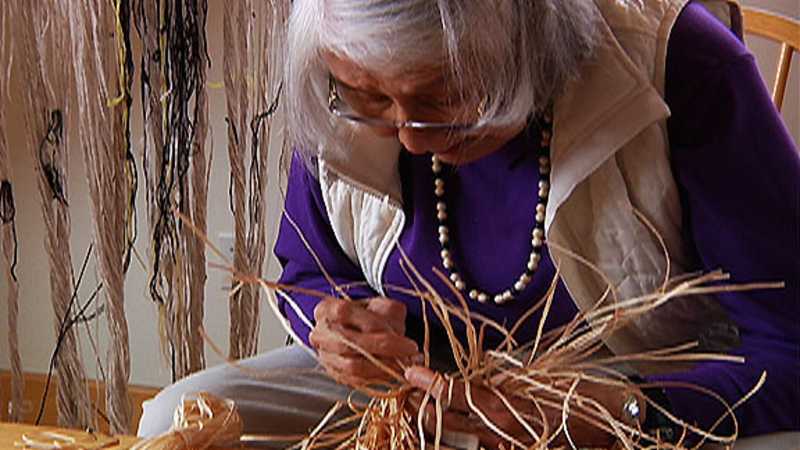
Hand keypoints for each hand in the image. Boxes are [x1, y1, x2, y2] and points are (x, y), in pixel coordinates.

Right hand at [310, 297, 419, 386]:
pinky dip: (376, 378)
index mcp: (326, 309)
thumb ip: (389, 312)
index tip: (408, 342)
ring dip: (381, 369)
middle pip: (351, 345)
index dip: (377, 327)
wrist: (357, 329)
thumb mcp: (381, 304)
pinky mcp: (333, 373)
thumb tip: (398, 334)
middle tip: (409, 355)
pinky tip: (391, 372)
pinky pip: (354, 381)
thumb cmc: (369, 314)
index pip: (348, 315)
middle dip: (384, 351)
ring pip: (352, 367)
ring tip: (402, 365)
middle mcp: (320, 333)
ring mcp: (324, 356)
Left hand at [406, 366, 639, 447]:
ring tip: (420, 411)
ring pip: (457, 442)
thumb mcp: (538, 383)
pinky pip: (479, 448)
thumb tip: (477, 381)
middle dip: (422, 409)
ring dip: (435, 427)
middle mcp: (499, 434)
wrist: (609, 429)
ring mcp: (503, 449)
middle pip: (446, 424)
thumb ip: (502, 385)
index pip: (458, 395)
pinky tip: (446, 433)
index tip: (413, 372)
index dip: (432, 383)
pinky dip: (463, 440)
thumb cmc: (577, 400)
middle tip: (408, 395)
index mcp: (506, 408)